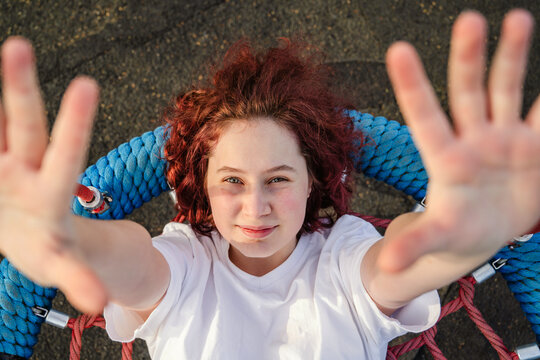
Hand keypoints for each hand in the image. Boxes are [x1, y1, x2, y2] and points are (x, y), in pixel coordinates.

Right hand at [0, 37, 105, 312]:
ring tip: (5, 48)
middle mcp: (24, 164)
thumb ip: (79, 277)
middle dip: (19, 87)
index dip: (74, 123)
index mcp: (49, 188)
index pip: (66, 151)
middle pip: (23, 124)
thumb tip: (101, 304)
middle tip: (17, 45)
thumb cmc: (48, 244)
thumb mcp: (61, 262)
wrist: (26, 231)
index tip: (88, 85)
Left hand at [380, 10, 539, 271]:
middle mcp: (473, 140)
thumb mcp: (436, 237)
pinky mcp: (533, 147)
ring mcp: (504, 139)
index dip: (413, 86)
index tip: (397, 50)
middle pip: (468, 93)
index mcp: (446, 160)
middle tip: (469, 20)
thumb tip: (386, 269)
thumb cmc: (454, 230)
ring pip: (506, 91)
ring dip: (512, 57)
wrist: (484, 231)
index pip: (426, 117)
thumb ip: (415, 245)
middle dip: (469, 58)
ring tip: (516, 20)